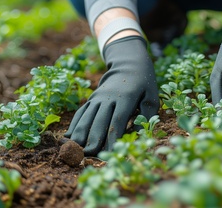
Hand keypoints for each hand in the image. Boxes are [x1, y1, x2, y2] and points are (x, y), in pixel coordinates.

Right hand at [65, 36, 158, 155]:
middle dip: (94, 140)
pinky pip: (81, 112)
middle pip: (99, 121)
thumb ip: (147, 115)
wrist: (129, 64)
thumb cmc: (144, 84)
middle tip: (90, 156)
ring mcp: (98, 97)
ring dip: (80, 134)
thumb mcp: (152, 97)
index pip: (117, 121)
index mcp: (126, 98)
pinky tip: (69, 138)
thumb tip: (139, 135)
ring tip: (76, 150)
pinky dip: (74, 125)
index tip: (110, 153)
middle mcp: (108, 98)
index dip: (112, 138)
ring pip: (86, 117)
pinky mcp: (92, 98)